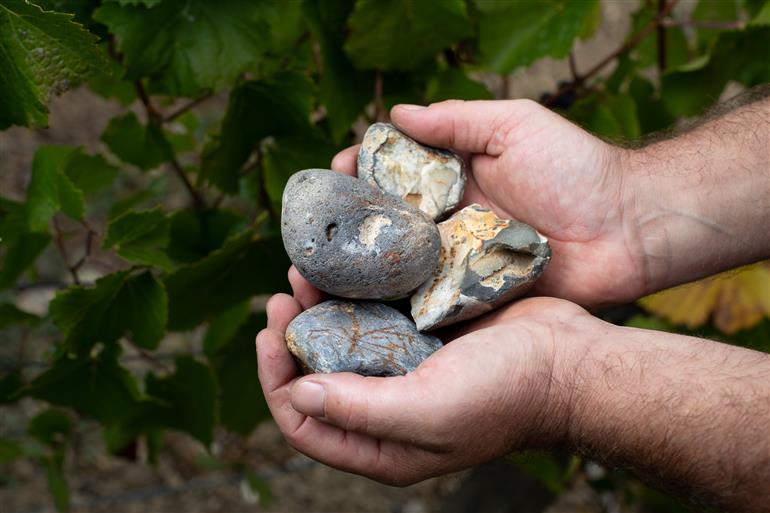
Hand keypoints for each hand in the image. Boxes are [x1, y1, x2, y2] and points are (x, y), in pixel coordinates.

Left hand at [256, 292, 594, 484]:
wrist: (567, 359)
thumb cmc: (506, 394)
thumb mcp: (429, 412)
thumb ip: (360, 410)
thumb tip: (297, 395)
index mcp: (384, 444)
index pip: (305, 423)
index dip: (276, 381)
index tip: (269, 335)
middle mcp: (389, 409)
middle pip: (317, 375)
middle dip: (292, 337)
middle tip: (284, 295)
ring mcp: (406, 368)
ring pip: (343, 340)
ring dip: (320, 308)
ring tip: (307, 272)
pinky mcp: (424, 334)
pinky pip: (376, 314)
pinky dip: (357, 293)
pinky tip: (350, 266)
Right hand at [328, 100, 644, 307]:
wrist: (628, 230)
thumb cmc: (577, 168)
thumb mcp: (514, 125)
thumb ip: (456, 120)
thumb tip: (396, 111)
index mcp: (454, 180)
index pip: (393, 175)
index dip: (360, 175)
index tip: (335, 176)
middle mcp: (448, 223)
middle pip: (386, 227)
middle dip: (348, 231)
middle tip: (313, 241)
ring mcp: (459, 264)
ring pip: (399, 270)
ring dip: (361, 275)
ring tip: (321, 281)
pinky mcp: (474, 300)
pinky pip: (429, 304)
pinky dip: (397, 308)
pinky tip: (361, 313)